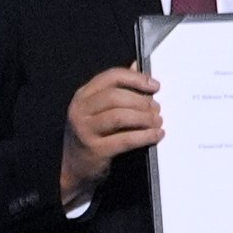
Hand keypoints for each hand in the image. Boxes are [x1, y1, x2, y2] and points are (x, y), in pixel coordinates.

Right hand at [57, 63, 160, 204]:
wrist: (74, 168)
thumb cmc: (92, 134)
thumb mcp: (98, 109)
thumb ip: (117, 88)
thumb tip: (136, 64)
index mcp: (83, 95)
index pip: (111, 77)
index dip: (135, 78)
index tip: (155, 85)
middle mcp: (80, 110)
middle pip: (115, 96)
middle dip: (141, 101)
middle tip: (157, 109)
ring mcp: (85, 130)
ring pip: (119, 116)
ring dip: (144, 118)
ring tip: (158, 121)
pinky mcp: (95, 150)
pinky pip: (125, 139)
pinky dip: (145, 136)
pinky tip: (156, 135)